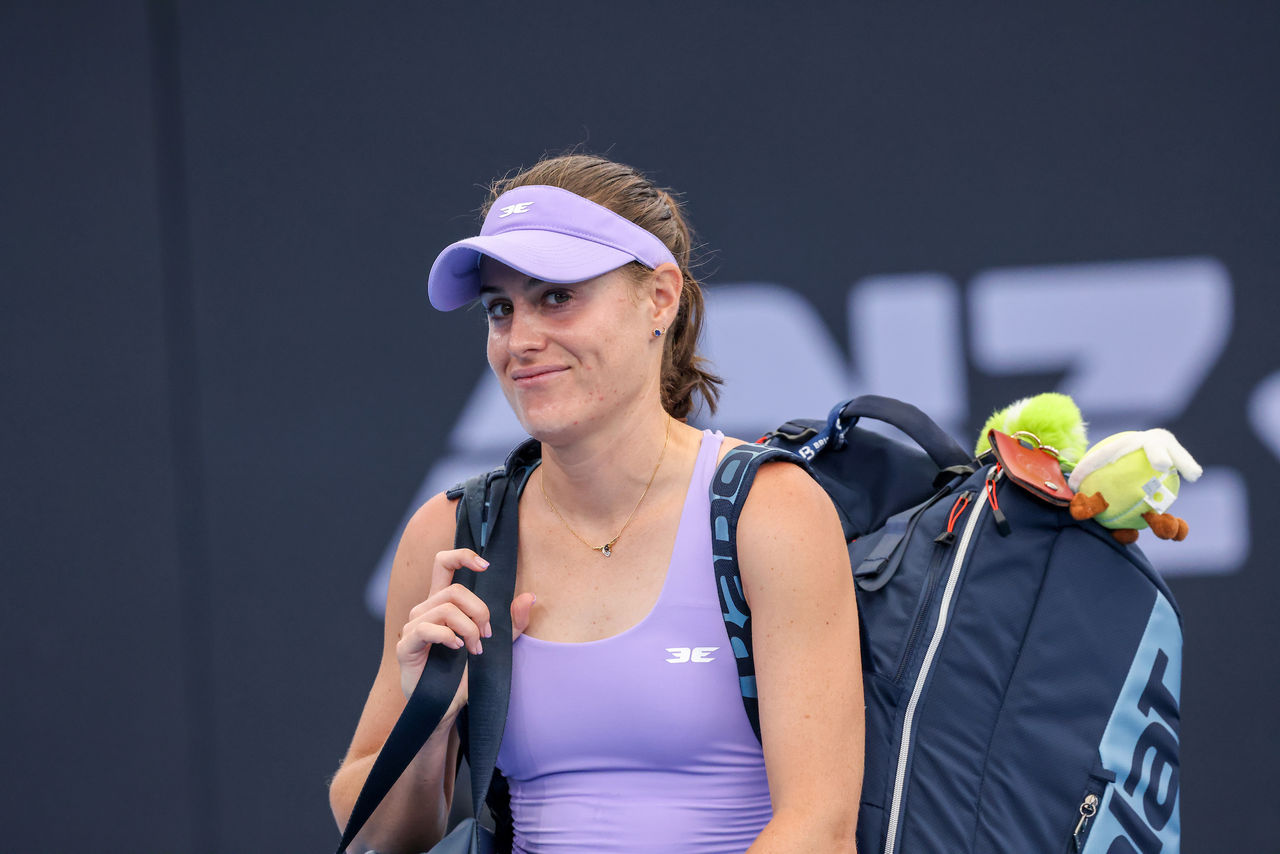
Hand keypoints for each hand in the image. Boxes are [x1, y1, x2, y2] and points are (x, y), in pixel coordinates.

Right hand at [395, 548, 536, 715]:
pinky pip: (426, 628)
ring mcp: (413, 627)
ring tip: (475, 650)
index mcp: (443, 604)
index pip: (444, 564)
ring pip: (445, 609)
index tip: (485, 566)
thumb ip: (512, 623)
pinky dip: (448, 637)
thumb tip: (530, 596)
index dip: (462, 556)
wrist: (447, 708)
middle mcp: (425, 610)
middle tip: (487, 635)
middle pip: (454, 590)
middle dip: (479, 611)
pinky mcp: (406, 646)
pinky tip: (458, 649)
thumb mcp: (496, 647)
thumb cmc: (466, 675)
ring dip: (468, 629)